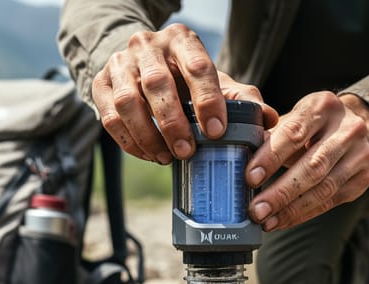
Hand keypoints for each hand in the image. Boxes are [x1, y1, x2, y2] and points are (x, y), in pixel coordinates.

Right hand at [92, 23, 275, 163]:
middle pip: (157, 83)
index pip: (196, 66)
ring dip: (147, 134)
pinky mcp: (99, 84)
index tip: (216, 132)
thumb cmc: (185, 79)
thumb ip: (241, 98)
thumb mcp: (214, 81)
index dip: (208, 100)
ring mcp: (119, 63)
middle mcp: (147, 46)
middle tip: (187, 152)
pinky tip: (149, 155)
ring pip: (127, 101)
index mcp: (182, 41)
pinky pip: (108, 117)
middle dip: (173, 122)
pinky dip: (129, 142)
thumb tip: (269, 118)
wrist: (141, 65)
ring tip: (166, 157)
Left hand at [245, 92, 368, 230]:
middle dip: (281, 192)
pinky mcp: (364, 178)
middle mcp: (349, 128)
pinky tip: (282, 220)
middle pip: (313, 166)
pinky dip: (303, 213)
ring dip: (291, 209)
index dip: (271, 157)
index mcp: (324, 106)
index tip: (250, 178)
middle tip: (256, 210)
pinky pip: (330, 201)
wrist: (355, 128)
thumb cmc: (311, 125)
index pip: (294, 133)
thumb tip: (240, 162)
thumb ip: (270, 135)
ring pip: (324, 188)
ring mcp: (361, 154)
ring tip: (266, 221)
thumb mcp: (293, 118)